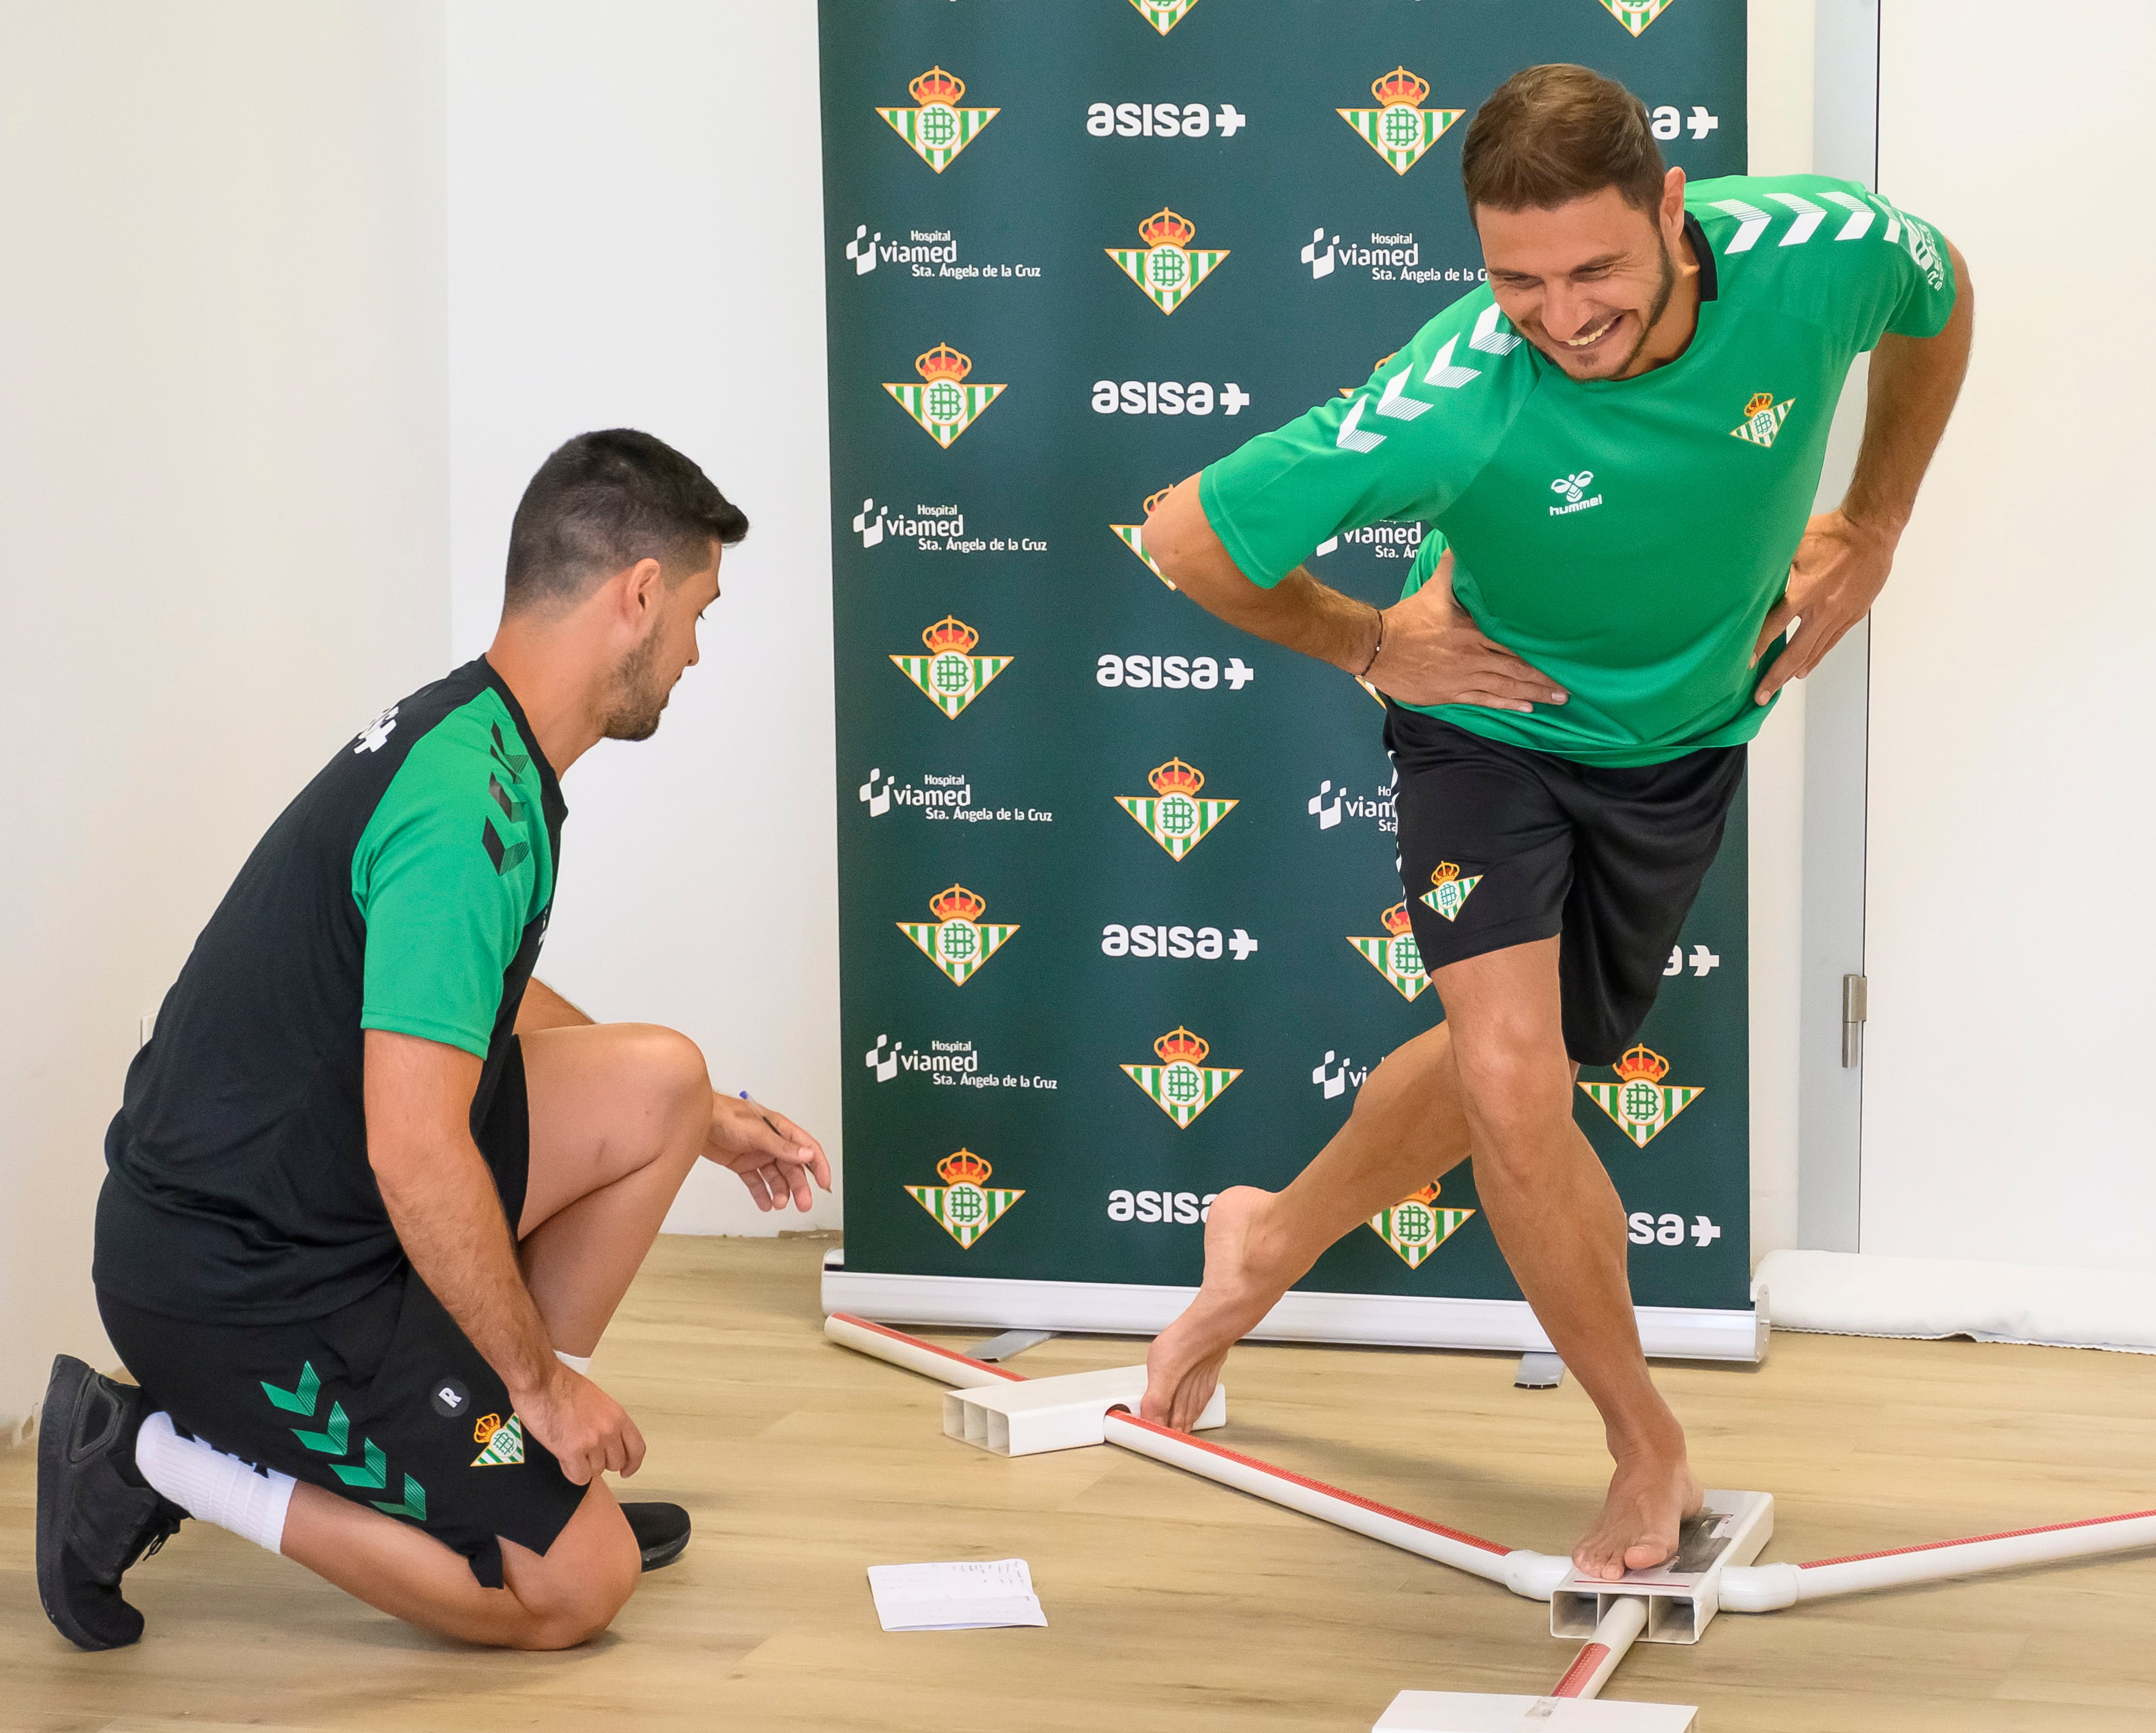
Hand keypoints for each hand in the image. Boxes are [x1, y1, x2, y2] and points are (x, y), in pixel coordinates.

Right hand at [514, 1362, 644, 1484]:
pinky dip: (572, 1472)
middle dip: (602, 1462)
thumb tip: (606, 1439)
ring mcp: (592, 1441)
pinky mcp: (572, 1451)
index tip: (627, 1470)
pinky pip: (580, 1477)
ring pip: (596, 1471)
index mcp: (617, 1415)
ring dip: (584, 1466)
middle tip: (588, 1456)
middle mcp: (608, 1429)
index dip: (632, 1463)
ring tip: (571, 1450)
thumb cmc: (561, 1384)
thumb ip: (605, 1420)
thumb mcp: (596, 1399)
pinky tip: (565, 1460)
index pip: (637, 1448)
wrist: (541, 1379)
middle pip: (616, 1463)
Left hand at [705, 1093, 831, 1211]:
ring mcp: (757, 1154)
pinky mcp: (742, 1164)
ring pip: (775, 1177)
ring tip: (779, 1203)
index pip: (807, 1148)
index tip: (825, 1183)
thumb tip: (806, 1155)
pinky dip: (762, 1194)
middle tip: (803, 1203)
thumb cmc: (725, 1115)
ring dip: (780, 1191)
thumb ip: (782, 1146)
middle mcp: (771, 1142)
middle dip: (799, 1186)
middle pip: (792, 1167)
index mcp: (780, 1129)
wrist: (696, 1120)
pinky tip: (766, 1203)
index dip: (819, 1165)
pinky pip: (756, 1182)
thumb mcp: (757, 1132)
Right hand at [1366, 548, 1566, 711]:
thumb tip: (1465, 542)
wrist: (1377, 648)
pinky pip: (1485, 700)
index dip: (1540, 653)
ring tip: (1557, 699)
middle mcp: (1473, 657)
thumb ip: (1453, 569)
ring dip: (1533, 694)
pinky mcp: (1451, 693)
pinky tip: (1525, 708)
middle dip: (1544, 679)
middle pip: (1517, 669)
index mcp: (1473, 632)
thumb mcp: (1433, 589)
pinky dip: (1507, 704)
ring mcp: (1463, 678)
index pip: (1513, 644)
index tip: (1563, 657)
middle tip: (1570, 687)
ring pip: (1505, 688)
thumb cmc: (1407, 619)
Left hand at [1752, 510, 1896, 702]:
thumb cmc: (1829, 533)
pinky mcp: (1853, 614)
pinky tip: (1804, 669)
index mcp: (1803, 590)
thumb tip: (1746, 581)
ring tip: (1777, 687)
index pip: (1773, 625)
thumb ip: (1774, 568)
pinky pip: (1831, 642)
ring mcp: (1839, 614)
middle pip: (1794, 651)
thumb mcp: (1794, 545)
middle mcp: (1822, 608)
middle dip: (1775, 675)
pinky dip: (1816, 657)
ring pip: (1814, 651)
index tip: (1744, 664)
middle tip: (1760, 695)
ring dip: (1794, 671)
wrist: (1870, 532)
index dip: (1757, 646)